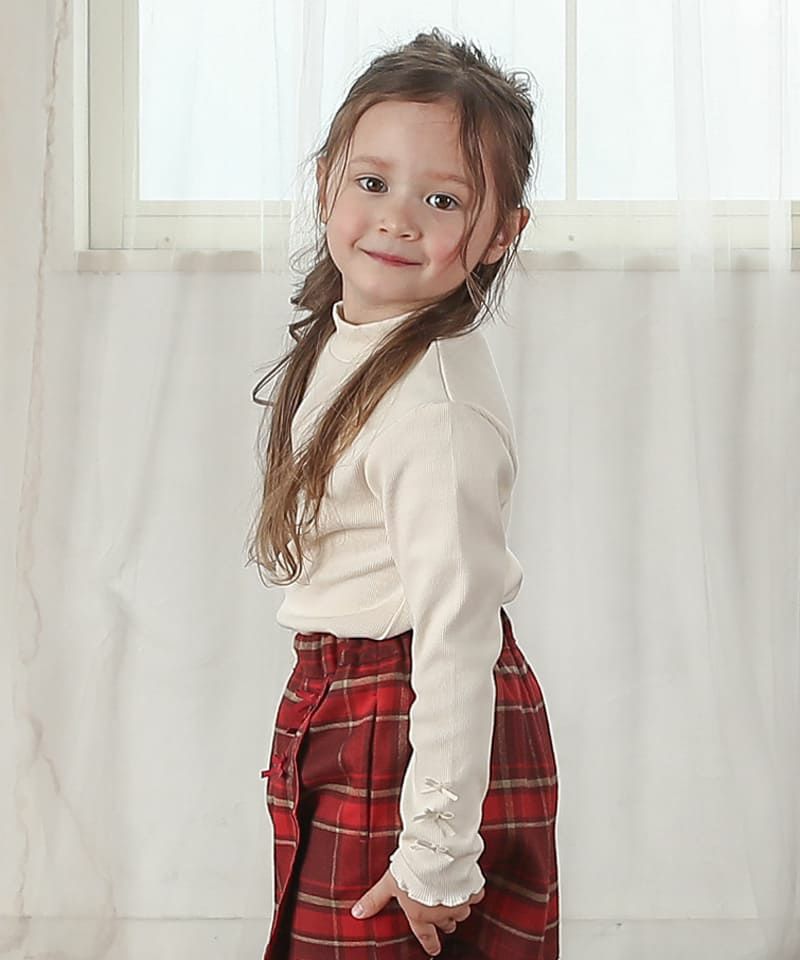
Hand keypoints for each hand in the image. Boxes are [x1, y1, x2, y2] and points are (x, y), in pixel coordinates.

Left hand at [350, 866, 484, 955]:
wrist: (436, 852)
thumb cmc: (411, 867)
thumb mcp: (389, 883)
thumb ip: (375, 899)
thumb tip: (356, 913)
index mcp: (420, 915)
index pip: (426, 936)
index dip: (430, 944)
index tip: (434, 949)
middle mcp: (441, 913)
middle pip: (447, 924)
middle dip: (444, 921)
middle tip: (442, 916)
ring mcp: (459, 902)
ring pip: (461, 912)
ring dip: (457, 905)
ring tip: (452, 896)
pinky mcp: (471, 889)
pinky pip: (475, 894)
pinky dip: (471, 890)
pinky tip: (467, 882)